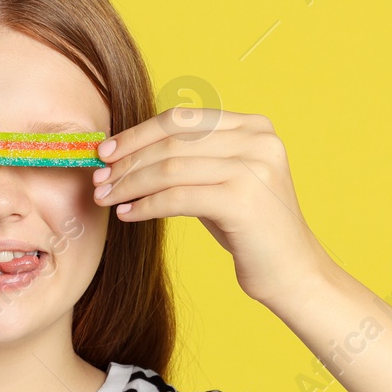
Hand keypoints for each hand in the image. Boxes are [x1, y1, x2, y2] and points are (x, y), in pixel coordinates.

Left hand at [91, 107, 335, 308]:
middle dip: (128, 159)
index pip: (182, 119)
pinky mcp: (243, 201)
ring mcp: (254, 168)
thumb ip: (191, 158)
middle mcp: (258, 140)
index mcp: (254, 127)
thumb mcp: (223, 180)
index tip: (105, 151)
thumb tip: (126, 150)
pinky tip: (127, 214)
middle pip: (172, 140)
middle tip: (98, 179)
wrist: (293, 272)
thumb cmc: (250, 229)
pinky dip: (146, 206)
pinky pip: (178, 197)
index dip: (138, 133)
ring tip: (106, 198)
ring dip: (130, 184)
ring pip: (170, 168)